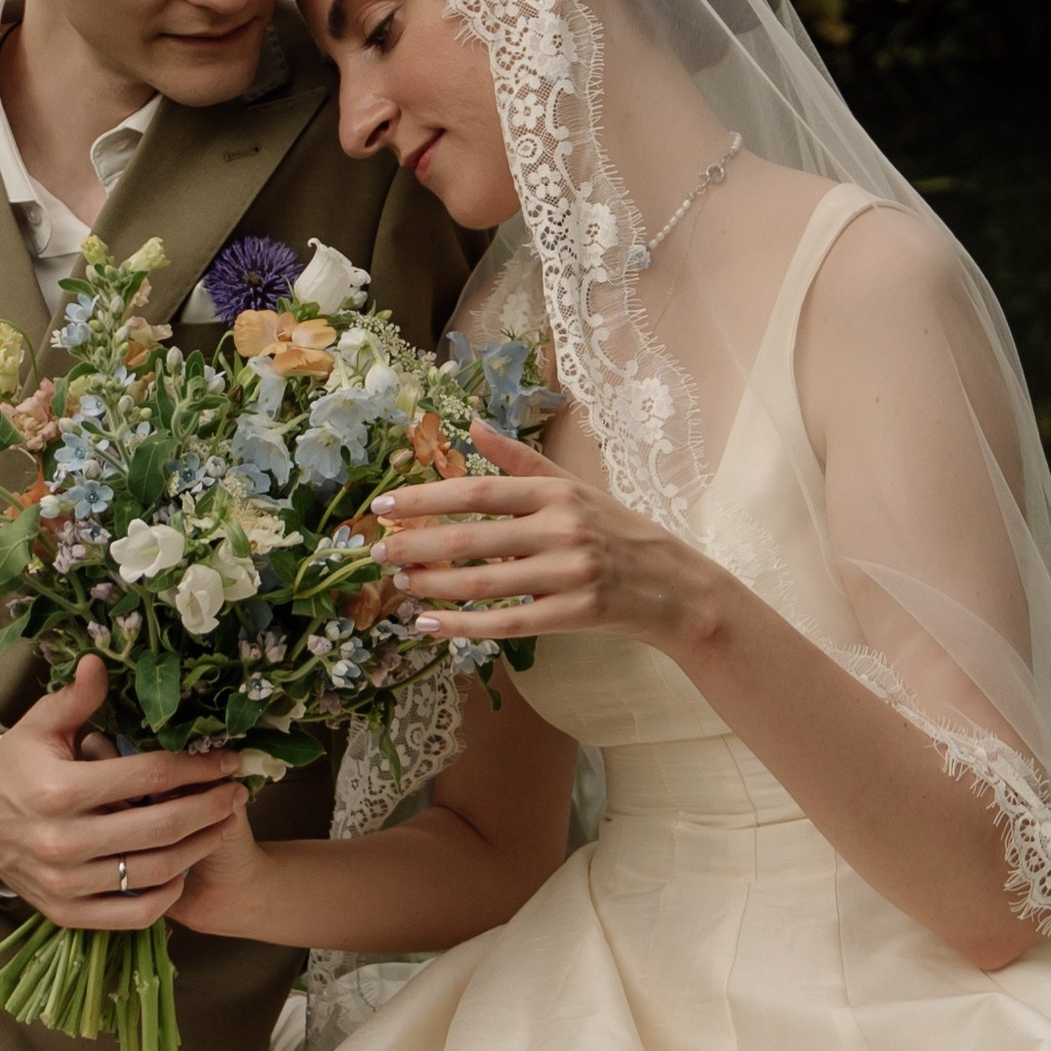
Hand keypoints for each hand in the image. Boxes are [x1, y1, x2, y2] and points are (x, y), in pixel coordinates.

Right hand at [0, 656, 247, 931]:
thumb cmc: (16, 767)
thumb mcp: (39, 727)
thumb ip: (75, 698)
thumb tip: (100, 662)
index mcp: (58, 790)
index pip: (147, 776)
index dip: (195, 767)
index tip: (226, 760)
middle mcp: (62, 841)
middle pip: (160, 826)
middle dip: (210, 807)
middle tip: (236, 792)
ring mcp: (65, 883)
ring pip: (154, 871)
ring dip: (199, 846)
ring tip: (222, 824)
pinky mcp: (66, 913)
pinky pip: (133, 913)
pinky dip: (166, 893)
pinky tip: (183, 868)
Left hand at [375, 423, 712, 646]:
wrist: (673, 586)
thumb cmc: (616, 531)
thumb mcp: (574, 487)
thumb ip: (521, 461)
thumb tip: (473, 424)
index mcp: (557, 492)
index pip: (479, 490)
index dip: (427, 498)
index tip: (386, 506)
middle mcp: (562, 528)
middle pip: (472, 538)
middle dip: (416, 545)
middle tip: (377, 552)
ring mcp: (568, 574)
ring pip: (484, 583)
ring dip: (434, 586)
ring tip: (400, 585)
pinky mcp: (573, 614)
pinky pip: (506, 624)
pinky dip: (463, 627)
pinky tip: (429, 625)